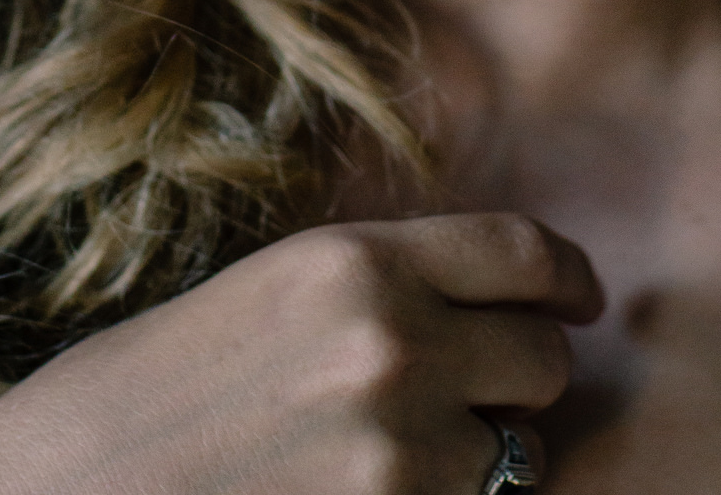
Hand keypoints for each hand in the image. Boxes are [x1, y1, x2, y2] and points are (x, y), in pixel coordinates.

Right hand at [0, 212, 603, 494]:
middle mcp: (392, 346)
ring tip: (407, 467)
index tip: (579, 301)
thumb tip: (475, 305)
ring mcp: (395, 456)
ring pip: (518, 460)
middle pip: (542, 361)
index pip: (524, 255)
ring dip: (487, 464)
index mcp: (356, 263)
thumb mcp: (266, 298)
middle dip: (523, 380)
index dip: (568, 280)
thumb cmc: (140, 401)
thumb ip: (375, 292)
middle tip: (484, 396)